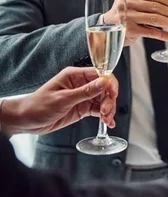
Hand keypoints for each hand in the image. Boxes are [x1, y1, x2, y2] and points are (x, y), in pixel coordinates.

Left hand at [0, 67, 117, 135]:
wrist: (26, 121)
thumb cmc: (38, 106)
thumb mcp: (63, 99)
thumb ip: (85, 91)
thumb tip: (104, 82)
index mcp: (75, 76)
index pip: (99, 74)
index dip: (109, 83)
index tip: (112, 94)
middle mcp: (81, 84)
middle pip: (104, 88)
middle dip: (109, 99)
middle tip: (106, 111)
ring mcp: (83, 96)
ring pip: (103, 100)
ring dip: (108, 109)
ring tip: (107, 119)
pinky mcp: (83, 108)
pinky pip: (98, 110)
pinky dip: (105, 116)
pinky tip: (108, 122)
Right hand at [104, 0, 167, 45]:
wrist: (105, 29)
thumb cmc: (125, 14)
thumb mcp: (133, 2)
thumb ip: (148, 1)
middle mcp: (127, 3)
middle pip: (156, 7)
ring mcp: (127, 17)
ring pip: (155, 19)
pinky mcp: (129, 30)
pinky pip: (150, 32)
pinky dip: (162, 34)